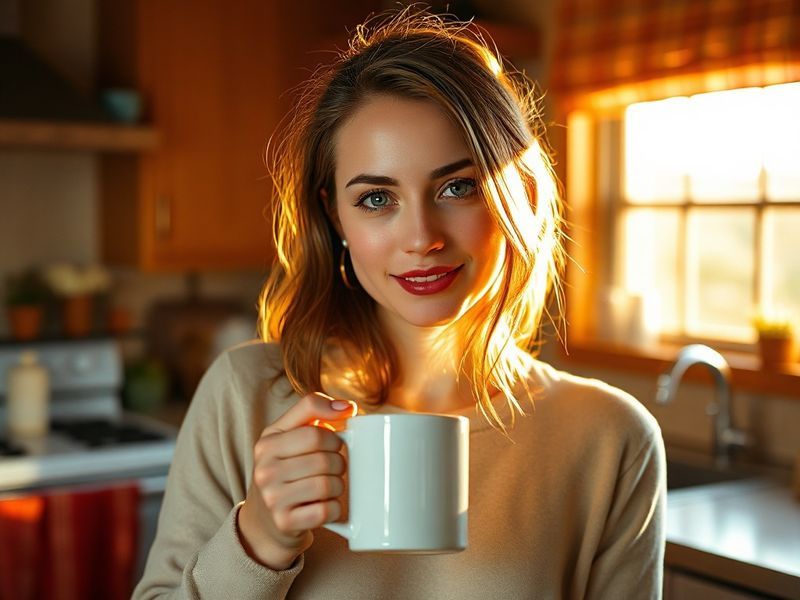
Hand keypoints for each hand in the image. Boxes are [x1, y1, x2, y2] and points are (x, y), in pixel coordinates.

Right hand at [237, 392, 356, 569]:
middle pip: (325, 460)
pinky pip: (326, 511)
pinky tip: (326, 505)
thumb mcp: (287, 434)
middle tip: (333, 468)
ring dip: (338, 486)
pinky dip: (335, 509)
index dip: (334, 438)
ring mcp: (272, 498)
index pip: (315, 433)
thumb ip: (313, 410)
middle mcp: (265, 470)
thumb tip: (348, 407)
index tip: (336, 443)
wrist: (264, 520)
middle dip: (338, 463)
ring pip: (328, 485)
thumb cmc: (285, 469)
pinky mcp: (285, 522)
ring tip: (330, 486)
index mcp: (267, 443)